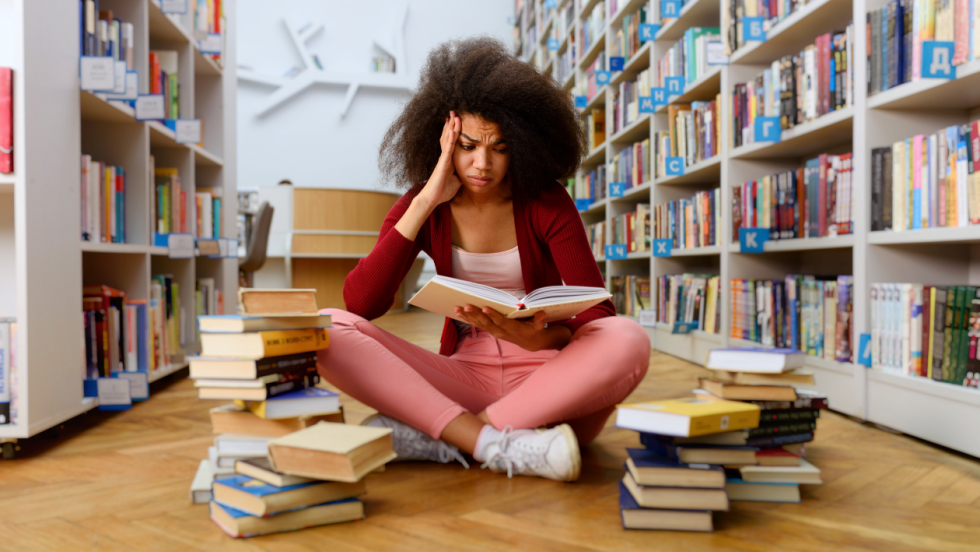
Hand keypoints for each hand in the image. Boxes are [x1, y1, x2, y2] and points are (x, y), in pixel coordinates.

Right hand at [417, 111, 462, 207]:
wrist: (433, 199)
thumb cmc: (443, 191)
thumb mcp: (457, 181)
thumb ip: (461, 174)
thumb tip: (468, 173)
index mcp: (449, 160)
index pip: (452, 142)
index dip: (454, 131)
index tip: (456, 120)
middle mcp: (445, 157)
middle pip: (448, 137)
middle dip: (452, 124)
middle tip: (454, 112)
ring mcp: (443, 159)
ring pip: (448, 140)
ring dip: (452, 128)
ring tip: (454, 116)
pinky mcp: (443, 164)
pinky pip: (448, 150)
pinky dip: (451, 140)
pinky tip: (453, 130)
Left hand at [454, 306, 571, 351]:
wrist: (530, 342)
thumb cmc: (534, 330)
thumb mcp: (539, 326)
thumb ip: (539, 320)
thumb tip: (542, 314)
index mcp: (511, 328)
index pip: (500, 321)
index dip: (492, 315)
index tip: (485, 308)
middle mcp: (500, 331)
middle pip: (486, 322)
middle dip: (475, 314)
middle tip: (466, 305)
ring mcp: (494, 331)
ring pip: (479, 323)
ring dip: (468, 316)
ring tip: (458, 308)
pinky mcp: (491, 330)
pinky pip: (478, 324)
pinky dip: (468, 318)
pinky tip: (459, 313)